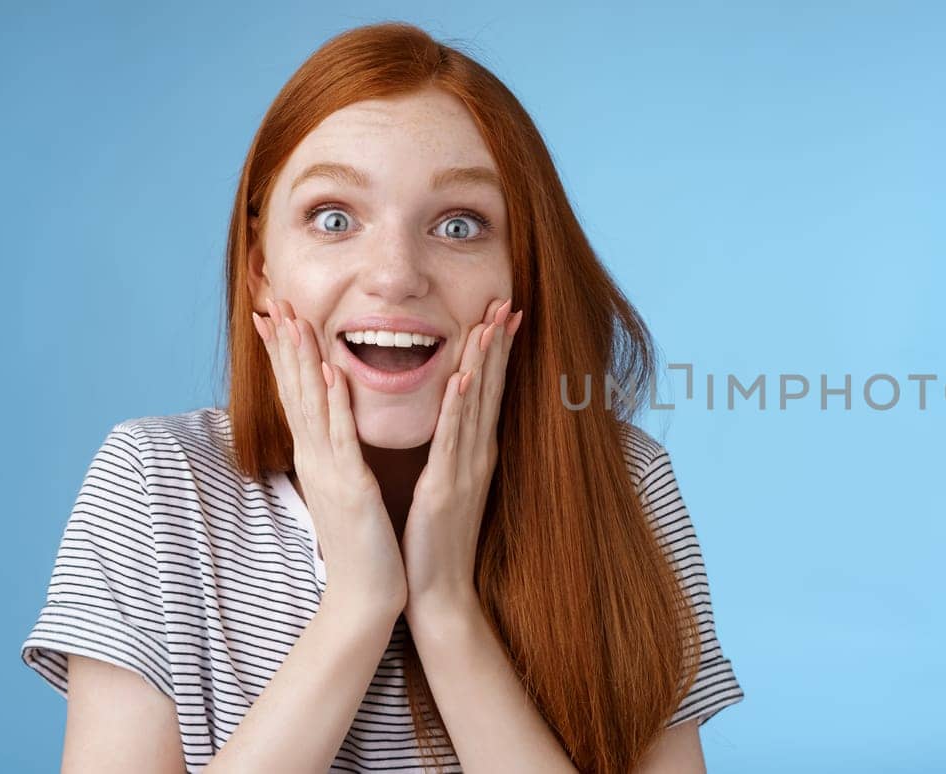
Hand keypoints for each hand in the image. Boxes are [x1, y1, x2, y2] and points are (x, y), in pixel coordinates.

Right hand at [253, 297, 407, 615]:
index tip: (276, 314)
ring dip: (305, 360)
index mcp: (319, 457)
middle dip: (285, 344)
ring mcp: (330, 471)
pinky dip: (336, 404)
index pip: (299, 394)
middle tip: (272, 300)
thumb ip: (336, 457)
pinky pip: (342, 439)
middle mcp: (317, 458)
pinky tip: (333, 373)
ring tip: (295, 320)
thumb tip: (331, 432)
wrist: (366, 593)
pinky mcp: (352, 487)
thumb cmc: (362, 543)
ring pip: (314, 405)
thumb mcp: (346, 488)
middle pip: (296, 391)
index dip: (286, 353)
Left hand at [400, 297, 521, 616]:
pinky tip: (462, 376)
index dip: (498, 352)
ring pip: (476, 404)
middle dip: (498, 343)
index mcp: (476, 453)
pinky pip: (452, 437)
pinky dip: (458, 405)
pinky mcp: (445, 486)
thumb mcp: (447, 487)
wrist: (439, 590)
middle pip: (491, 388)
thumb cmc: (437, 541)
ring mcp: (466, 469)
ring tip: (490, 322)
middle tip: (507, 302)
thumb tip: (452, 426)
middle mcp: (478, 455)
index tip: (503, 313)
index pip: (489, 391)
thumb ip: (452, 454)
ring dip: (483, 361)